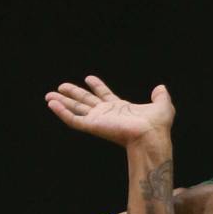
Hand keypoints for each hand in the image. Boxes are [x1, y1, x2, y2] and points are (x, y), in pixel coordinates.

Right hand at [45, 76, 174, 147]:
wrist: (151, 135)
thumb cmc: (158, 125)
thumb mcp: (163, 105)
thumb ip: (161, 96)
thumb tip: (160, 88)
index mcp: (120, 108)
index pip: (104, 95)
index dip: (97, 86)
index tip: (89, 78)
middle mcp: (107, 114)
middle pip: (85, 101)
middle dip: (73, 94)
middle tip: (60, 87)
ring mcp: (98, 120)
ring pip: (76, 109)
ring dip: (62, 102)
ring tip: (49, 95)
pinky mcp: (93, 126)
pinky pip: (73, 120)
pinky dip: (62, 112)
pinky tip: (52, 104)